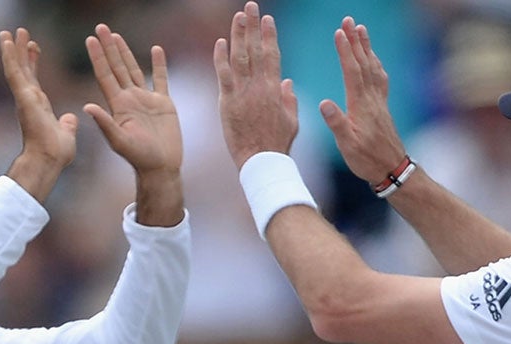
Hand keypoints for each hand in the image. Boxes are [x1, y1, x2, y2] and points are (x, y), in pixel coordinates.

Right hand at [1, 27, 78, 198]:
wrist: (48, 161)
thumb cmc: (56, 154)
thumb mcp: (66, 133)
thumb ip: (67, 124)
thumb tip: (70, 119)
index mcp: (38, 106)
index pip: (33, 79)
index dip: (33, 62)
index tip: (35, 47)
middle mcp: (28, 100)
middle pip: (23, 69)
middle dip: (20, 51)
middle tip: (19, 32)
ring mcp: (23, 97)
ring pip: (15, 67)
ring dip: (12, 49)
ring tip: (8, 32)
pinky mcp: (22, 97)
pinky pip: (14, 72)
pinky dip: (9, 56)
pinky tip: (6, 40)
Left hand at [83, 25, 179, 174]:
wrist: (160, 168)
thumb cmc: (139, 159)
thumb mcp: (119, 142)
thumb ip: (105, 124)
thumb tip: (86, 107)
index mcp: (118, 106)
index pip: (105, 76)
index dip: (98, 57)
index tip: (90, 39)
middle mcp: (130, 99)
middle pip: (117, 67)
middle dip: (109, 48)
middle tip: (101, 27)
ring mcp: (146, 100)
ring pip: (134, 69)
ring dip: (125, 52)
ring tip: (117, 36)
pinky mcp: (163, 103)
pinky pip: (160, 79)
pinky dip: (159, 64)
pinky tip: (155, 50)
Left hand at [215, 3, 298, 167]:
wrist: (262, 162)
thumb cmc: (277, 145)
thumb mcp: (291, 120)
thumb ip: (289, 99)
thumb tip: (287, 81)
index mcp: (275, 89)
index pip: (272, 55)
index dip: (269, 35)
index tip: (267, 19)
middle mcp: (259, 86)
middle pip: (256, 50)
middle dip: (253, 26)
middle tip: (251, 6)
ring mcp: (242, 93)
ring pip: (240, 57)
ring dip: (238, 35)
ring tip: (238, 16)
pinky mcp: (227, 103)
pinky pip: (223, 76)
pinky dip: (221, 58)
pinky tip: (220, 42)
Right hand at [322, 16, 409, 186]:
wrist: (391, 168)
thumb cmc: (366, 159)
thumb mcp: (347, 145)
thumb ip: (336, 123)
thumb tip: (324, 102)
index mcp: (360, 105)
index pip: (352, 72)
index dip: (345, 52)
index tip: (339, 33)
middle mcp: (371, 98)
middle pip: (363, 63)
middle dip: (355, 41)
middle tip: (349, 21)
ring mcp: (379, 101)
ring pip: (373, 67)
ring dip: (366, 47)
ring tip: (361, 30)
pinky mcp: (382, 106)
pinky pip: (379, 78)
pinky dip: (375, 63)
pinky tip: (373, 58)